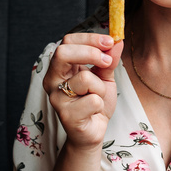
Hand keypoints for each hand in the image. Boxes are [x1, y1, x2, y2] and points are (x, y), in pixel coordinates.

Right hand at [42, 33, 123, 151]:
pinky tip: (93, 112)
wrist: (94, 131)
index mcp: (60, 67)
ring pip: (84, 78)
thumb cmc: (95, 103)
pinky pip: (92, 100)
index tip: (110, 41)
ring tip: (97, 98)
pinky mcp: (66, 115)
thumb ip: (109, 60)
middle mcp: (52, 80)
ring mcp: (57, 98)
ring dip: (100, 87)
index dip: (89, 38)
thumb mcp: (105, 77)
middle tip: (108, 62)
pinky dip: (100, 105)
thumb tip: (118, 40)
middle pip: (63, 53)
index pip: (68, 41)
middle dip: (91, 53)